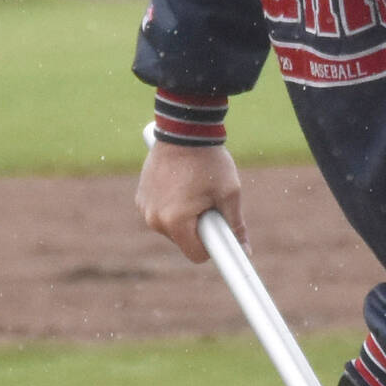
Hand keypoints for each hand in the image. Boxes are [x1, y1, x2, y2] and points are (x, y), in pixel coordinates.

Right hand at [137, 139, 243, 261]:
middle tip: (210, 203)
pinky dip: (173, 207)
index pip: (196, 255)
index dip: (214, 247)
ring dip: (186, 218)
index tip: (223, 234)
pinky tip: (182, 186)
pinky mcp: (140, 197)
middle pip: (184, 242)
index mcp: (175, 221)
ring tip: (195, 191)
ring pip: (172, 229)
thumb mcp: (229, 193)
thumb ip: (236, 225)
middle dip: (200, 229)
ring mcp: (144, 208)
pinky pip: (161, 214)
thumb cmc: (209, 161)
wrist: (184, 130)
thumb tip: (245, 250)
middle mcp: (154, 219)